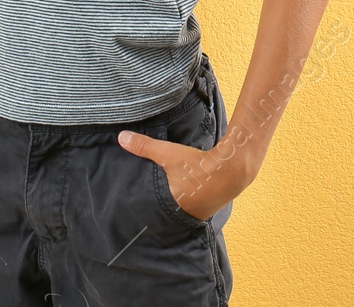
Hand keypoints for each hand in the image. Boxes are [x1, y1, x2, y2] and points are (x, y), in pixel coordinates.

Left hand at [116, 130, 249, 221]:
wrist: (232, 170)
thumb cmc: (198, 165)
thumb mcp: (168, 153)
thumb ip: (144, 146)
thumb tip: (121, 137)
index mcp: (172, 207)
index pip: (149, 212)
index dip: (139, 207)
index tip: (128, 205)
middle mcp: (183, 216)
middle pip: (161, 213)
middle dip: (152, 206)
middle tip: (137, 202)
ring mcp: (196, 216)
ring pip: (174, 211)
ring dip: (167, 205)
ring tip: (155, 199)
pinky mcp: (204, 210)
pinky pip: (187, 209)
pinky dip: (180, 203)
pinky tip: (177, 196)